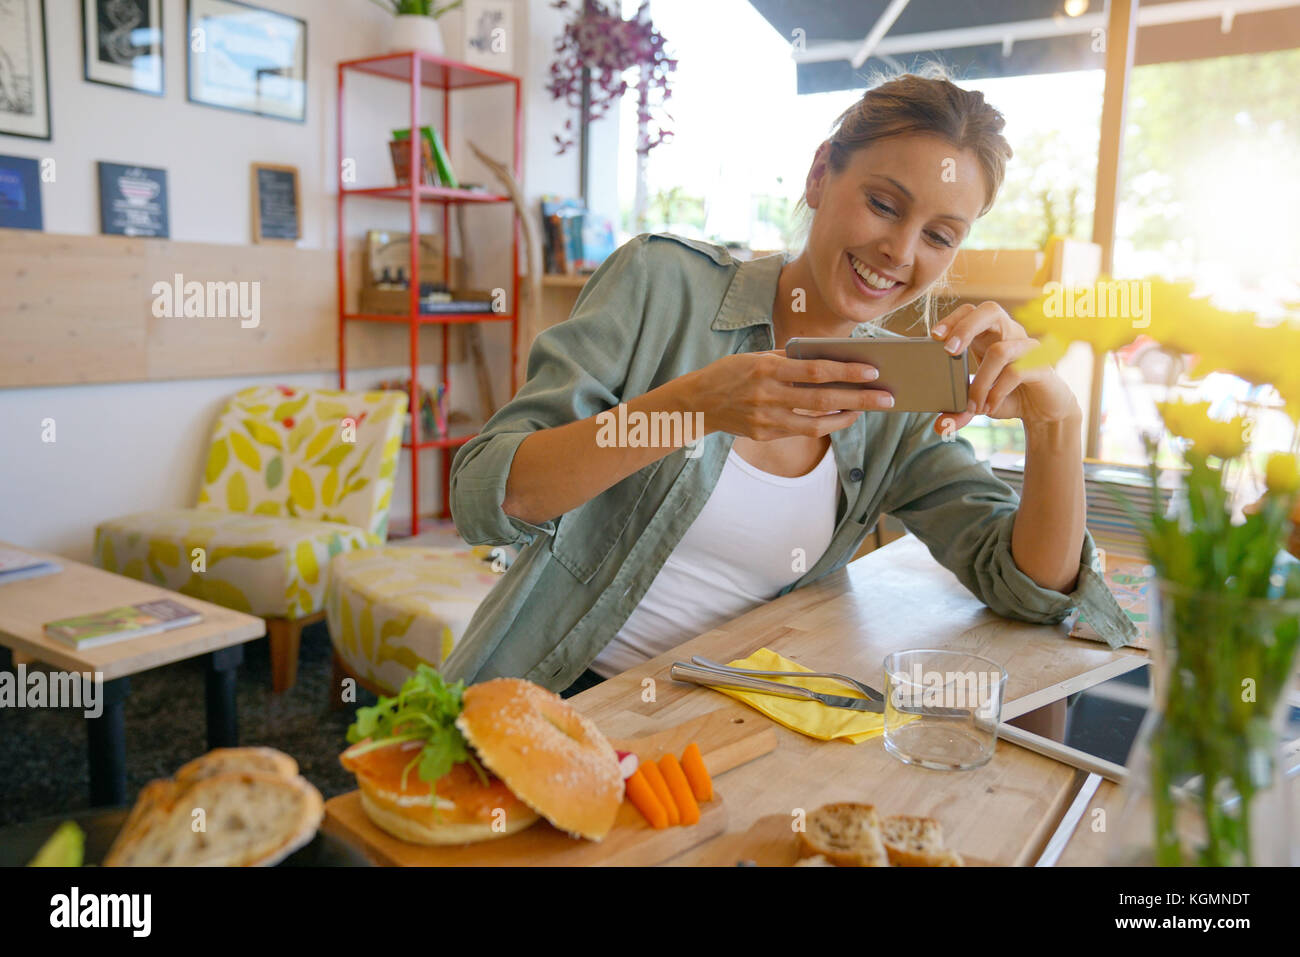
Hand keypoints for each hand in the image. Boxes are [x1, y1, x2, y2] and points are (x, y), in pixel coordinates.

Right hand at [680, 349, 894, 440]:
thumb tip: (827, 360)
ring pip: (816, 423)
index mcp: (767, 368)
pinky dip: (824, 424)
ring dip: (846, 417)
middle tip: (886, 398)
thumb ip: (789, 359)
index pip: (816, 371)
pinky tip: (839, 417)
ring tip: (866, 410)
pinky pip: (801, 431)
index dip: (847, 372)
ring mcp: (766, 419)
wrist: (697, 403)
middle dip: (859, 399)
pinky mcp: (764, 434)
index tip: (872, 371)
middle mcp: (767, 395)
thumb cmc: (731, 373)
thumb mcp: (756, 357)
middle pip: (823, 400)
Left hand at [929, 301, 1080, 434]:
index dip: (953, 319)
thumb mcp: (978, 403)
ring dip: (981, 381)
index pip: (971, 312)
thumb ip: (959, 411)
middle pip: (990, 311)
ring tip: (973, 405)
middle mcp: (1009, 334)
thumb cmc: (1008, 397)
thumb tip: (939, 426)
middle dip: (965, 327)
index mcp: (989, 335)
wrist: (1044, 412)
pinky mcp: (1041, 365)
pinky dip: (997, 392)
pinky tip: (990, 406)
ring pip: (1000, 350)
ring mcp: (1027, 347)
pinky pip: (1016, 372)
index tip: (934, 335)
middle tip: (949, 351)